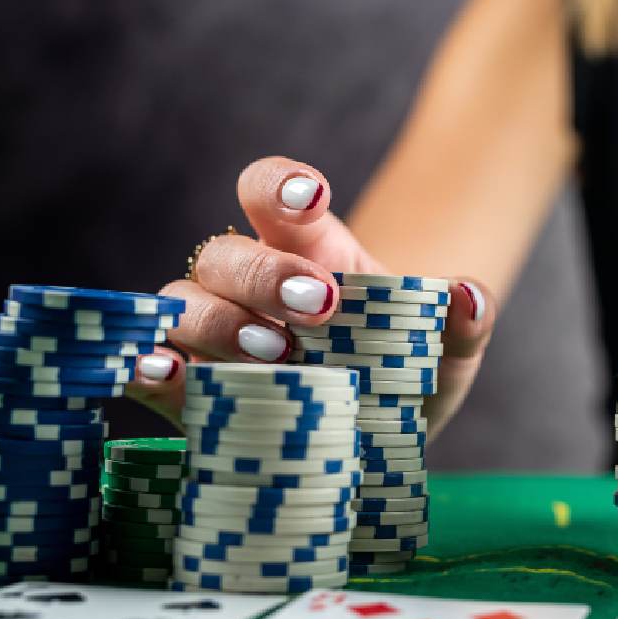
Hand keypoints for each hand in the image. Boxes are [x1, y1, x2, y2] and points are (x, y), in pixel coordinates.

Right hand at [126, 156, 496, 436]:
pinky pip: (155, 367)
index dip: (281, 185)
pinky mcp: (197, 390)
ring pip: (183, 302)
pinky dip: (149, 368)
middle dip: (264, 272)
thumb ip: (467, 319)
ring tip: (275, 355)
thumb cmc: (412, 370)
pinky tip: (163, 374)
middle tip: (318, 306)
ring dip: (217, 322)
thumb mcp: (452, 348)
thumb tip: (468, 297)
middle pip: (226, 251)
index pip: (275, 195)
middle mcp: (254, 284)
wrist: (387, 433)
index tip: (311, 197)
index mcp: (315, 252)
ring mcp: (219, 335)